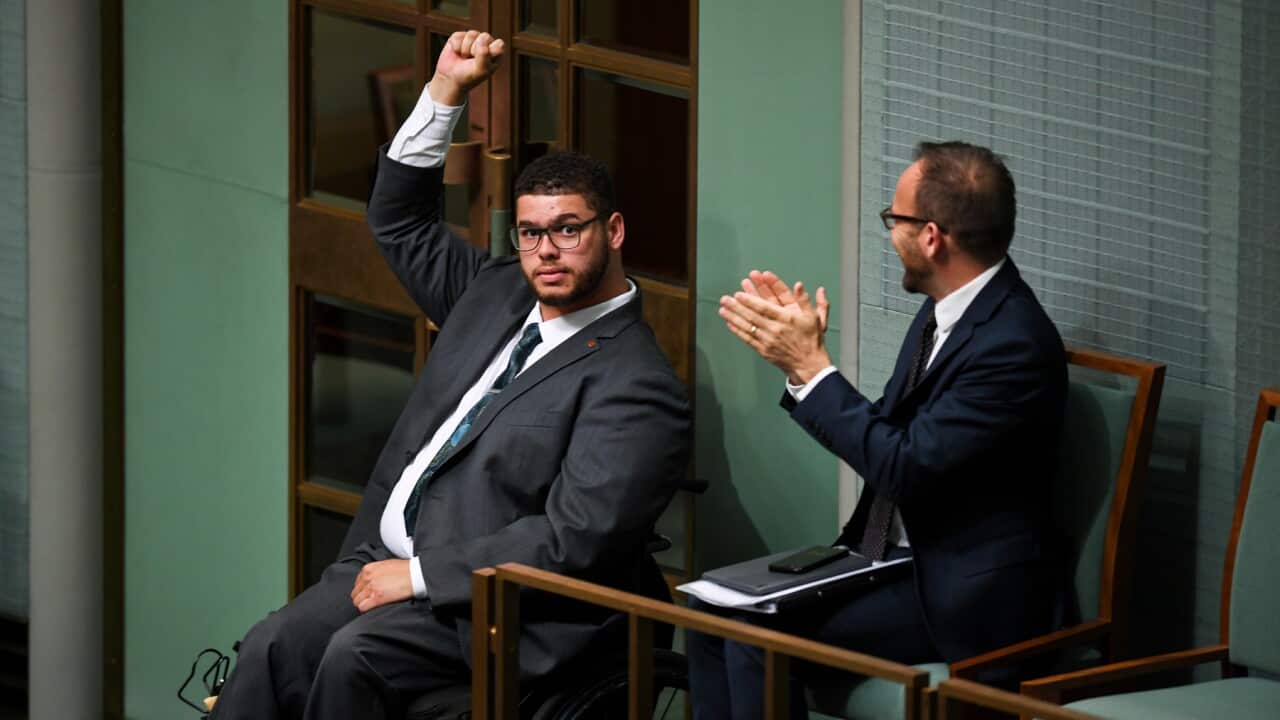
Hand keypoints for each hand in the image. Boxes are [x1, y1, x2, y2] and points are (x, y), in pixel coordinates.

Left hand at [350, 559, 412, 612]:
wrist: (415, 574)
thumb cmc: (406, 569)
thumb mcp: (386, 565)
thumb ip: (376, 572)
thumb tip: (373, 581)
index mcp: (368, 568)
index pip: (357, 583)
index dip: (363, 590)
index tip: (368, 594)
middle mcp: (367, 577)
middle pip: (355, 593)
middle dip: (362, 598)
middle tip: (370, 601)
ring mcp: (370, 588)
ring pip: (357, 601)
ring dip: (364, 604)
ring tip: (373, 605)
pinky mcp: (376, 598)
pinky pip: (362, 607)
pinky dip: (366, 609)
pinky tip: (374, 608)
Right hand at [429, 30, 505, 105]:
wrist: (451, 79)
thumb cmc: (469, 76)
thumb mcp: (481, 70)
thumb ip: (484, 54)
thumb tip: (481, 38)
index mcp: (496, 51)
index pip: (499, 44)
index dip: (490, 52)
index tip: (484, 63)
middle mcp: (486, 43)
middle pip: (485, 37)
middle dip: (476, 50)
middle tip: (472, 61)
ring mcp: (473, 38)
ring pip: (472, 34)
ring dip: (466, 49)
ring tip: (465, 57)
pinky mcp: (460, 36)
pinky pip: (459, 36)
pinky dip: (456, 47)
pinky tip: (457, 53)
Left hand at [720, 270, 831, 384]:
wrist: (808, 364)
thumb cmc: (811, 339)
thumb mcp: (813, 317)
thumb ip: (804, 300)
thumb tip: (798, 284)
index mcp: (786, 319)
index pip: (765, 307)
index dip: (751, 300)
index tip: (739, 293)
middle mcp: (775, 329)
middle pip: (752, 316)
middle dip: (737, 307)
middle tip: (725, 298)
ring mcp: (768, 340)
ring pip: (748, 327)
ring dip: (734, 317)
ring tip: (722, 309)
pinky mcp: (763, 350)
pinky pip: (748, 339)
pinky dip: (738, 331)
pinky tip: (729, 324)